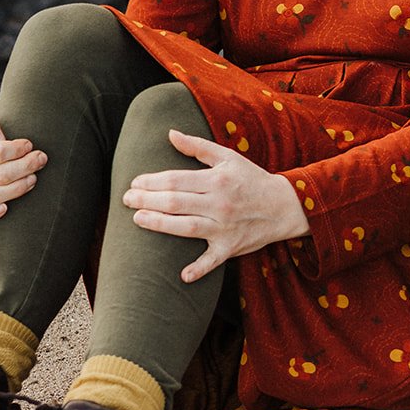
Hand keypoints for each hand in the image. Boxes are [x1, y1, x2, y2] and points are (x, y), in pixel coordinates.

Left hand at [123, 128, 309, 283]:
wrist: (284, 206)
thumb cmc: (251, 178)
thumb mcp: (228, 157)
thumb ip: (197, 146)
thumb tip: (170, 133)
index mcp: (217, 180)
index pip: (176, 179)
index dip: (152, 181)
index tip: (134, 181)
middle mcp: (219, 203)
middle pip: (176, 202)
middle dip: (147, 200)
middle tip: (126, 199)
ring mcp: (224, 227)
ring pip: (186, 228)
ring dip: (160, 224)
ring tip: (137, 219)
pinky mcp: (230, 247)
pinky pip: (212, 260)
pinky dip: (199, 268)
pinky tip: (182, 275)